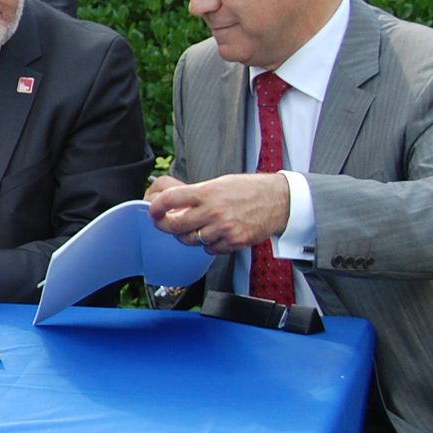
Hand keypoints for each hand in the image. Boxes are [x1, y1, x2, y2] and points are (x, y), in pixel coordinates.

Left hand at [146, 173, 290, 255]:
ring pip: (190, 240)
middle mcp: (214, 211)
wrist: (279, 201)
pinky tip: (213, 234)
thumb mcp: (220, 183)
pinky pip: (209, 249)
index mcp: (208, 192)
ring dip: (186, 236)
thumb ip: (197, 194)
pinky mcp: (233, 242)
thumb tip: (173, 203)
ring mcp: (224, 229)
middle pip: (175, 225)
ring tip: (192, 228)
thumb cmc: (250, 190)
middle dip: (163, 225)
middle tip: (162, 223)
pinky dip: (207, 244)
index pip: (170, 200)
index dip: (155, 207)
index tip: (153, 210)